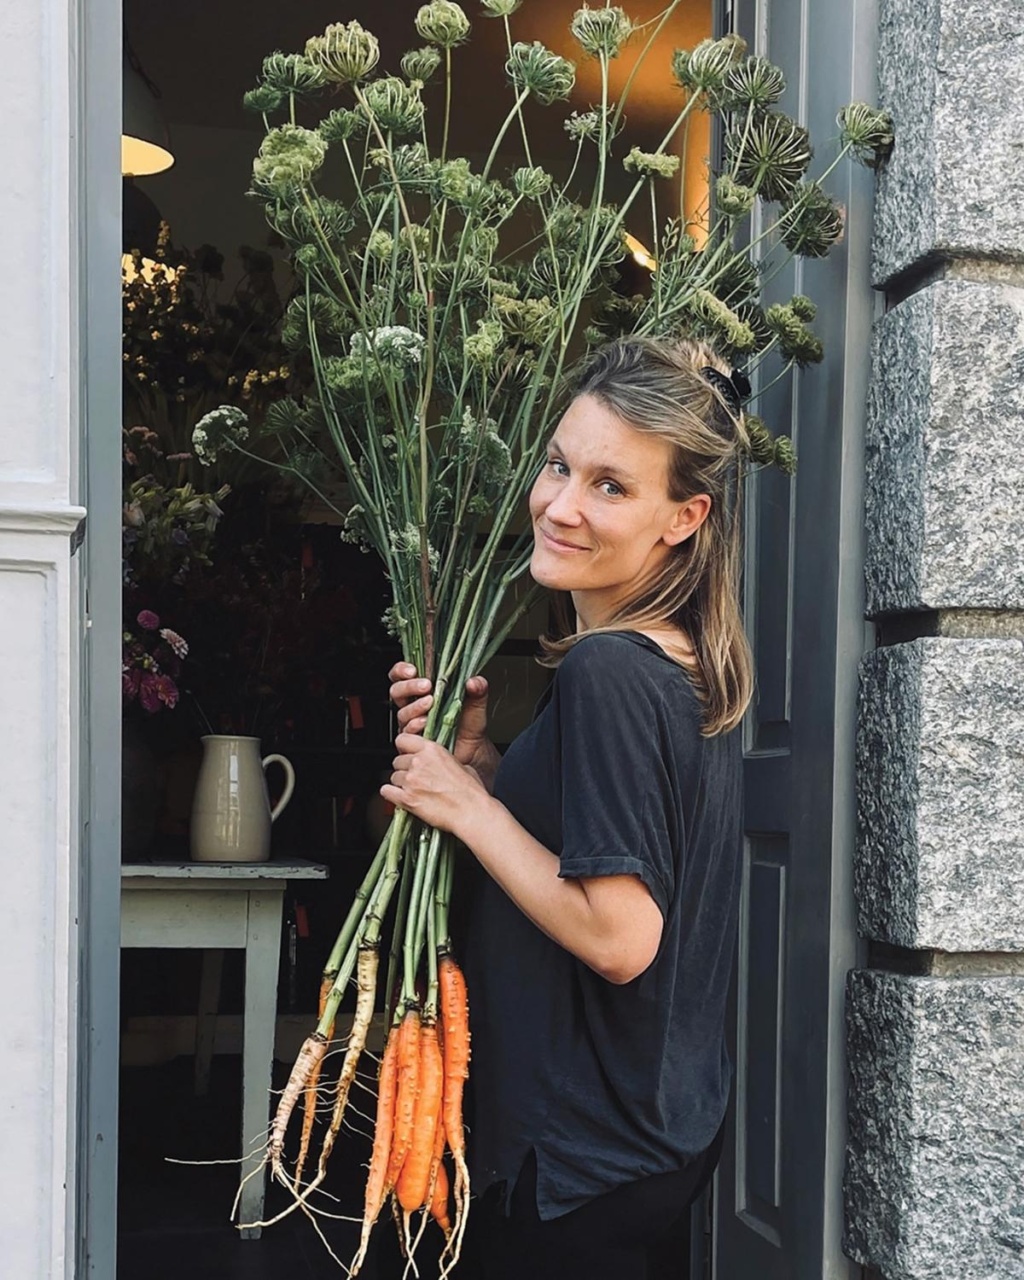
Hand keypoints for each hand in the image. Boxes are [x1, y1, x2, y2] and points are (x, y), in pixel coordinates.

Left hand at [381, 733, 491, 836]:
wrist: (471, 812)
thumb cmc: (471, 792)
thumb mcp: (461, 765)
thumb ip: (443, 761)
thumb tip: (438, 765)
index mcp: (432, 750)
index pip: (403, 739)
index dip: (404, 748)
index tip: (407, 754)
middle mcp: (418, 762)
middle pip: (397, 761)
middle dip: (404, 769)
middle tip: (415, 778)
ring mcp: (411, 780)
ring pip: (393, 777)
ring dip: (400, 784)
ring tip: (413, 791)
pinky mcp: (406, 799)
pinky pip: (386, 791)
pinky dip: (391, 794)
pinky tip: (399, 797)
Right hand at [388, 662, 499, 787]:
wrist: (472, 750)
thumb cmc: (470, 725)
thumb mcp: (477, 703)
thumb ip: (478, 690)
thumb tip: (474, 681)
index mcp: (425, 691)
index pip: (403, 675)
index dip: (402, 670)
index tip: (413, 670)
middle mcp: (414, 705)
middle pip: (397, 691)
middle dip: (409, 687)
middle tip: (425, 686)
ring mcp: (412, 723)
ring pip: (402, 712)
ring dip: (414, 706)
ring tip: (430, 703)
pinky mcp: (413, 740)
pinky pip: (406, 732)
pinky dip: (415, 725)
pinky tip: (425, 722)